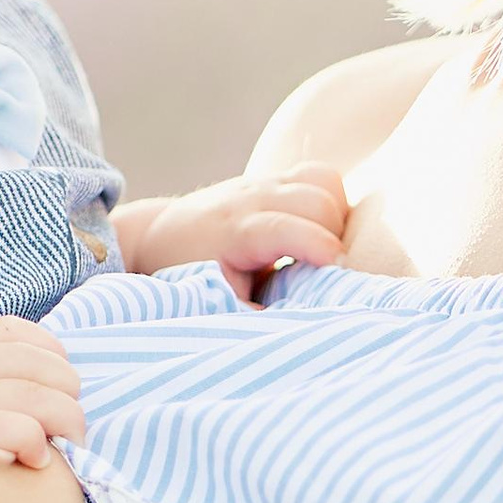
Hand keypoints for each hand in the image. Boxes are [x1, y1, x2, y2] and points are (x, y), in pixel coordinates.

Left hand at [120, 168, 347, 295]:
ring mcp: (266, 182)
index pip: (287, 228)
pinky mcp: (276, 177)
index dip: (321, 249)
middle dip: (334, 237)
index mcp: (238, 230)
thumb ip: (254, 312)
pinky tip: (317, 229)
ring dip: (337, 217)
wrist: (162, 233)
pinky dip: (332, 201)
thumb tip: (298, 325)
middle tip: (322, 269)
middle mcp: (253, 198)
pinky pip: (322, 177)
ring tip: (320, 248)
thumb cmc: (190, 272)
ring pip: (325, 182)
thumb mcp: (217, 298)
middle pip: (318, 201)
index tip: (340, 274)